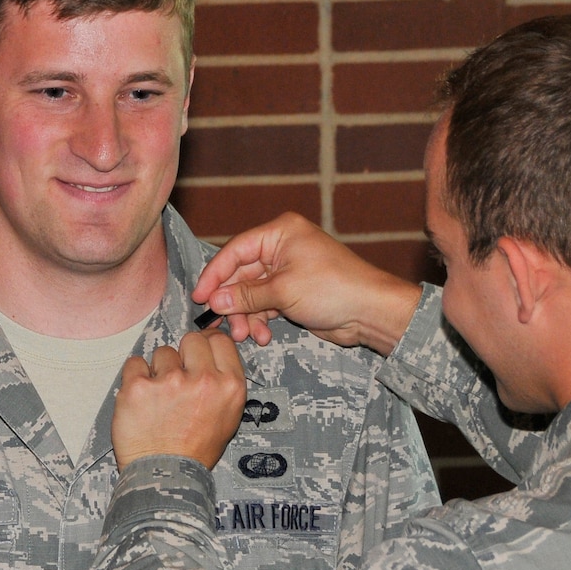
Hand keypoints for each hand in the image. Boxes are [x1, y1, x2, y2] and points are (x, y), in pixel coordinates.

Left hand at [113, 329, 247, 468]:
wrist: (164, 475)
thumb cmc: (195, 450)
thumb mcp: (227, 417)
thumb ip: (222, 382)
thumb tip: (211, 351)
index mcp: (229, 386)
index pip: (219, 341)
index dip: (206, 346)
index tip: (197, 356)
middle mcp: (203, 380)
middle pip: (191, 340)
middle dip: (183, 355)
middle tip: (177, 380)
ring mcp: (169, 382)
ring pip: (162, 352)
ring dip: (158, 370)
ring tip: (159, 398)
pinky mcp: (138, 387)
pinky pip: (134, 363)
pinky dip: (135, 378)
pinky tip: (141, 399)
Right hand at [192, 212, 421, 354]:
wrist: (371, 312)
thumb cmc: (334, 289)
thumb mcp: (283, 290)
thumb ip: (246, 295)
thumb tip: (215, 301)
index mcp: (280, 233)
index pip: (235, 250)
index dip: (214, 275)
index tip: (200, 297)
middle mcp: (282, 248)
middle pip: (241, 274)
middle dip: (233, 302)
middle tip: (224, 324)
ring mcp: (287, 271)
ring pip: (251, 293)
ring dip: (246, 315)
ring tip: (249, 335)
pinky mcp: (293, 292)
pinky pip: (265, 304)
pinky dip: (260, 320)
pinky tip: (263, 336)